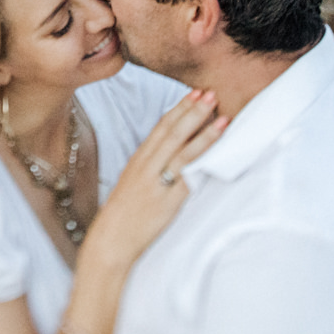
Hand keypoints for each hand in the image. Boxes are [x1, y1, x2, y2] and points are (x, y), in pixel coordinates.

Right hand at [82, 91, 227, 270]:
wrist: (111, 240)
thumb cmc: (123, 215)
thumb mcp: (132, 183)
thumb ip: (150, 166)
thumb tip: (170, 154)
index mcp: (138, 159)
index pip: (161, 127)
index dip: (179, 108)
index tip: (194, 93)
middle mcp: (146, 166)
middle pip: (172, 132)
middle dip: (193, 111)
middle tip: (210, 93)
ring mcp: (157, 182)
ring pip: (182, 150)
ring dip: (203, 131)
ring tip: (221, 116)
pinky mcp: (167, 200)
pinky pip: (188, 177)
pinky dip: (202, 161)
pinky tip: (216, 153)